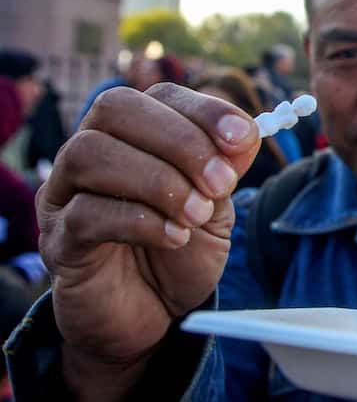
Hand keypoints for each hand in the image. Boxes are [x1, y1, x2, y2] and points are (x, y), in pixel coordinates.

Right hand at [37, 84, 259, 399]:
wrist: (155, 314)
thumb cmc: (182, 250)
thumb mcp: (217, 206)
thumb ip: (226, 168)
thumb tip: (244, 133)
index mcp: (135, 135)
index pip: (160, 96)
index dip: (204, 110)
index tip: (242, 138)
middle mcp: (92, 151)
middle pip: (116, 108)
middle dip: (179, 141)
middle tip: (220, 183)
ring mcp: (66, 194)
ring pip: (91, 153)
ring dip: (158, 180)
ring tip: (196, 214)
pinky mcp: (59, 240)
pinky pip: (85, 212)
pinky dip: (140, 221)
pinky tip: (175, 238)